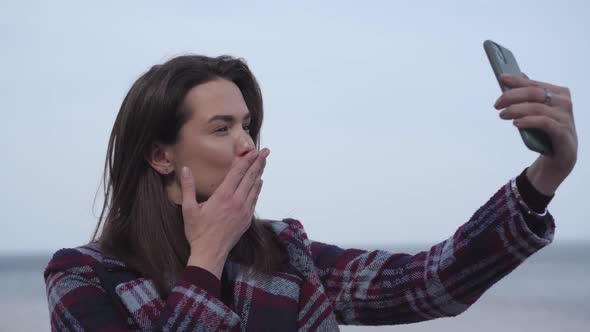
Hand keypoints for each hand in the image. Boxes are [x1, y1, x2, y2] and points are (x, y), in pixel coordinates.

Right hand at [180, 148, 268, 276]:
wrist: (210, 253)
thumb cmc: (198, 232)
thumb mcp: (189, 209)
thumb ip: (188, 187)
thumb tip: (185, 170)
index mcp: (223, 196)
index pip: (238, 173)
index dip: (246, 160)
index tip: (253, 151)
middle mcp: (237, 201)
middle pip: (250, 177)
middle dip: (258, 163)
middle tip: (266, 152)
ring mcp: (244, 210)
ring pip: (255, 188)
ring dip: (259, 174)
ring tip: (263, 163)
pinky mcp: (247, 219)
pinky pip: (255, 199)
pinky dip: (257, 189)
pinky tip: (259, 183)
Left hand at [494, 74, 577, 194]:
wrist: (558, 158)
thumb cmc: (546, 132)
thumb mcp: (537, 112)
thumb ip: (529, 96)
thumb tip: (516, 77)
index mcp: (559, 93)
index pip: (535, 84)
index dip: (517, 81)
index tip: (502, 78)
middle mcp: (564, 103)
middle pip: (534, 93)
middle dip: (512, 96)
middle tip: (497, 104)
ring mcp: (565, 118)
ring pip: (537, 107)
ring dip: (516, 110)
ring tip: (503, 115)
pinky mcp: (563, 133)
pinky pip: (544, 123)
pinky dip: (528, 121)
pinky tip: (516, 123)